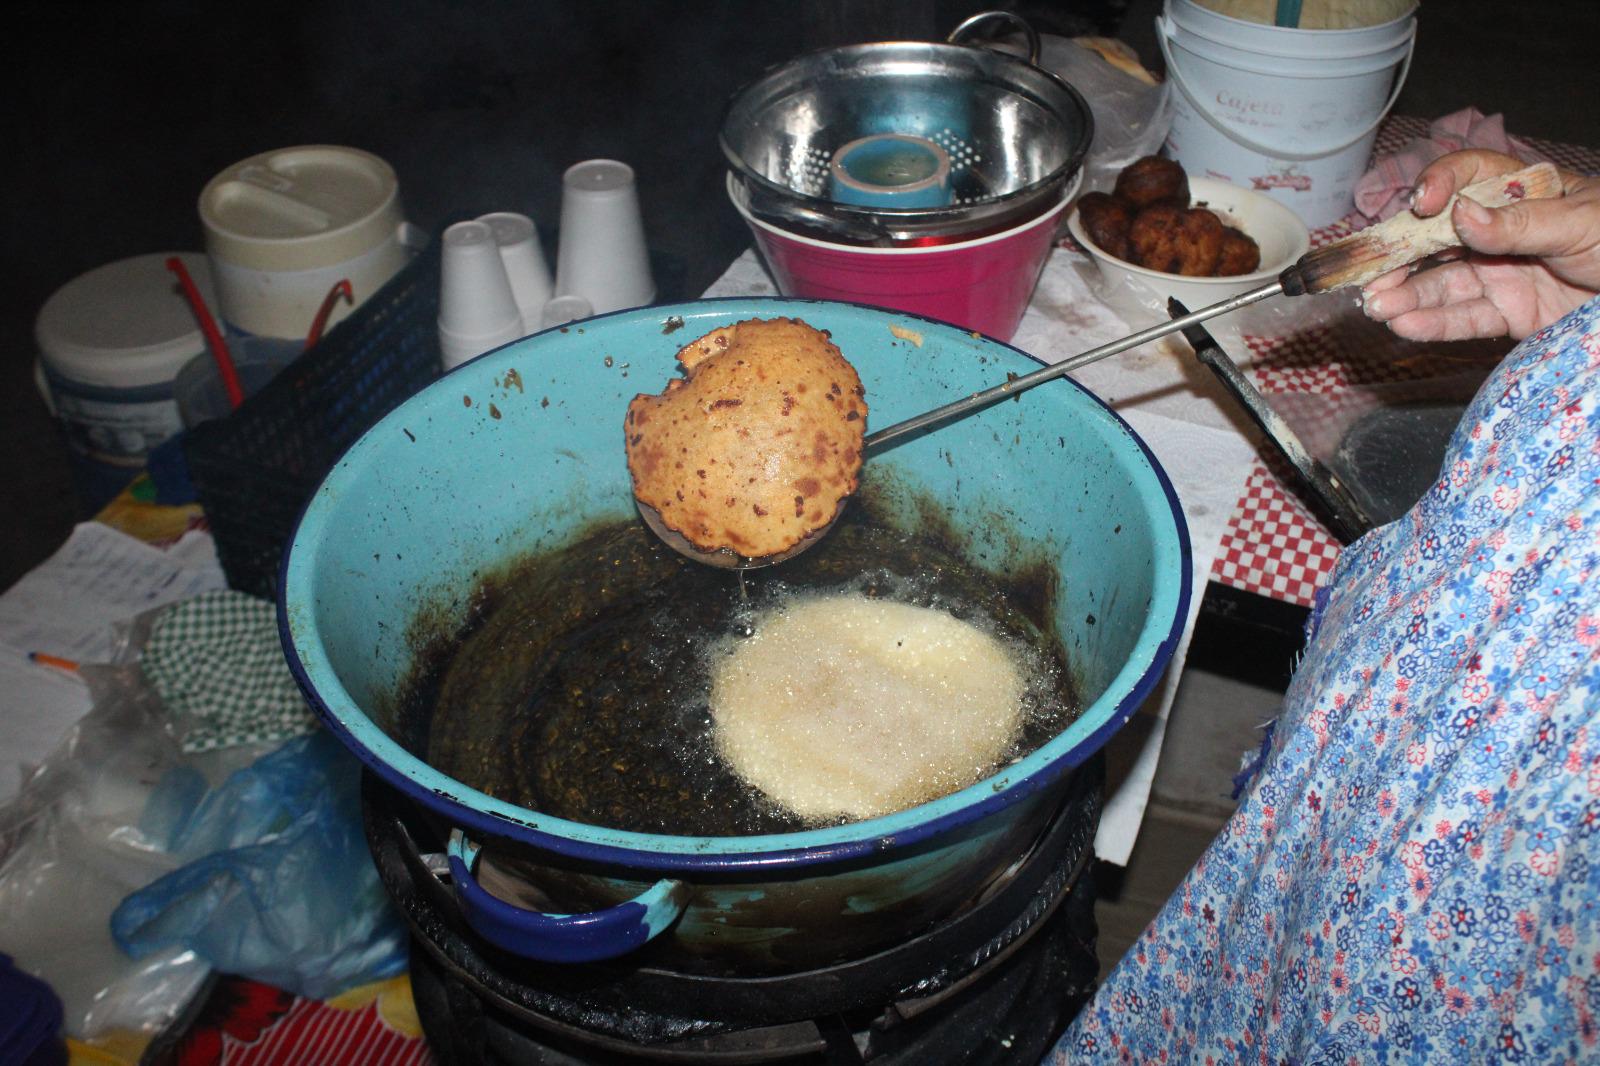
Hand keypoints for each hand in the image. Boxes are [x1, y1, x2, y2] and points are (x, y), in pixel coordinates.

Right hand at [1362, 149, 1599, 340]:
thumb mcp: (1583, 223)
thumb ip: (1520, 222)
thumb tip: (1459, 214)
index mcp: (1526, 194)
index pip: (1471, 176)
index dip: (1441, 184)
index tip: (1424, 205)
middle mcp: (1506, 233)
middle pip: (1441, 237)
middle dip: (1403, 253)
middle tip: (1371, 272)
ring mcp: (1505, 275)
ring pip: (1444, 283)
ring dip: (1406, 293)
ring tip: (1377, 306)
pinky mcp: (1510, 316)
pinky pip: (1464, 320)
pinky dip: (1433, 324)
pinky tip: (1405, 325)